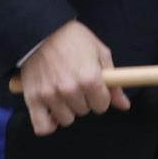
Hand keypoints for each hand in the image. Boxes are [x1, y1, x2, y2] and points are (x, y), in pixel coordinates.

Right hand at [18, 20, 127, 137]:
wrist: (41, 31)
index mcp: (90, 78)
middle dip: (84, 100)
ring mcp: (50, 96)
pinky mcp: (33, 99)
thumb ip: (114, 81)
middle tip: (76, 83)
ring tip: (63, 92)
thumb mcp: (100, 52)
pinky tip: (52, 112)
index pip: (102, 105)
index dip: (101, 96)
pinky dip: (49, 124)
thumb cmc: (73, 39)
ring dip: (67, 109)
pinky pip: (43, 127)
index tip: (95, 88)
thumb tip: (124, 105)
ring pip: (67, 119)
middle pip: (84, 111)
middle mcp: (70, 90)